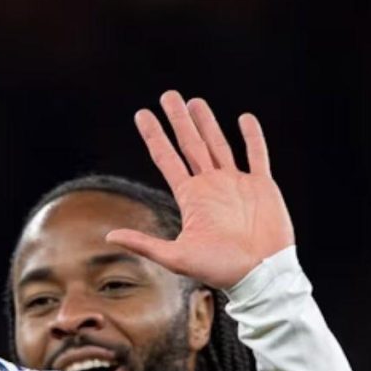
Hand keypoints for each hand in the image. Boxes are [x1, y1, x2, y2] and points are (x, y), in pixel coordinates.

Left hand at [106, 91, 294, 289]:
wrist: (260, 275)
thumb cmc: (218, 270)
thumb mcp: (175, 257)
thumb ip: (143, 244)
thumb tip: (108, 236)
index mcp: (191, 197)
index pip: (167, 158)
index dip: (154, 136)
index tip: (142, 114)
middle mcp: (211, 186)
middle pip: (191, 144)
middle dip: (179, 120)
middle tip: (168, 95)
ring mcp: (236, 184)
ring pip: (219, 144)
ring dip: (208, 123)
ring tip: (195, 101)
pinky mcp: (262, 186)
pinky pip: (257, 155)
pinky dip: (252, 137)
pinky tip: (243, 118)